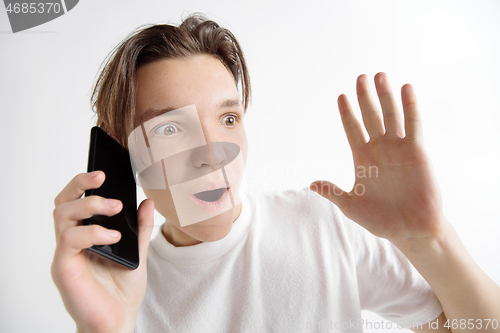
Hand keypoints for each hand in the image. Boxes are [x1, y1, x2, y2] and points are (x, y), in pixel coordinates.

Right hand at [51, 171, 153, 332]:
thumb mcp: (138, 252)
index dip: (84, 183)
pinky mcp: (63, 267)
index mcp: (85, 234)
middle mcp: (71, 241)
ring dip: (89, 205)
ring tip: (115, 206)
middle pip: (63, 202)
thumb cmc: (122, 289)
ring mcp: (65, 254)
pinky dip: (92, 233)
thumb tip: (147, 201)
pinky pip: (69, 240)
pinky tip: (113, 235)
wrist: (117, 321)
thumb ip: (140, 228)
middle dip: (79, 184)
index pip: (76, 201)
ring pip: (62, 215)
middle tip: (101, 177)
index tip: (104, 171)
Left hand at [311, 73, 444, 243]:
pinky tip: (406, 88)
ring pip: (390, 116)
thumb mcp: (351, 205)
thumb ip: (333, 192)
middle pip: (370, 116)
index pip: (353, 129)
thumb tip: (311, 184)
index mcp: (362, 158)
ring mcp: (399, 149)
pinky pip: (413, 125)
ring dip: (385, 96)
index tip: (341, 96)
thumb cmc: (381, 220)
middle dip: (365, 97)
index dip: (347, 113)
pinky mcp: (417, 152)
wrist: (410, 230)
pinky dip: (410, 107)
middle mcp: (380, 149)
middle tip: (360, 77)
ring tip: (380, 75)